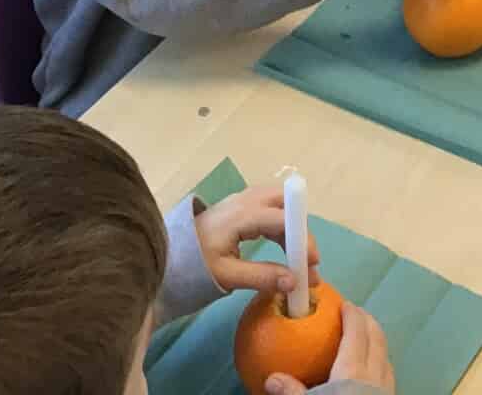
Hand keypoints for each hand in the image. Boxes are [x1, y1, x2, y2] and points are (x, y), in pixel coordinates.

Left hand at [193, 185, 320, 294]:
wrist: (169, 253)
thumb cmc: (194, 264)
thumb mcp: (227, 275)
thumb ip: (261, 277)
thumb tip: (295, 281)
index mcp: (241, 215)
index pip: (282, 219)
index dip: (302, 239)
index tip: (312, 263)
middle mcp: (245, 200)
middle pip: (285, 201)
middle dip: (300, 228)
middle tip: (306, 258)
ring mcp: (243, 200)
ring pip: (280, 202)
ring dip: (293, 228)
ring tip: (298, 258)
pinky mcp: (241, 206)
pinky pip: (270, 207)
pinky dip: (283, 226)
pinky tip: (284, 248)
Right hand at [265, 303, 394, 394]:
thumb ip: (292, 393)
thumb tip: (272, 379)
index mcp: (354, 371)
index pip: (356, 332)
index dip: (352, 315)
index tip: (344, 305)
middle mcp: (376, 376)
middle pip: (377, 338)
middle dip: (367, 322)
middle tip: (354, 314)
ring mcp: (387, 390)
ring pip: (386, 356)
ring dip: (376, 342)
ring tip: (362, 339)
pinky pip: (388, 375)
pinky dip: (380, 363)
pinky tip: (370, 372)